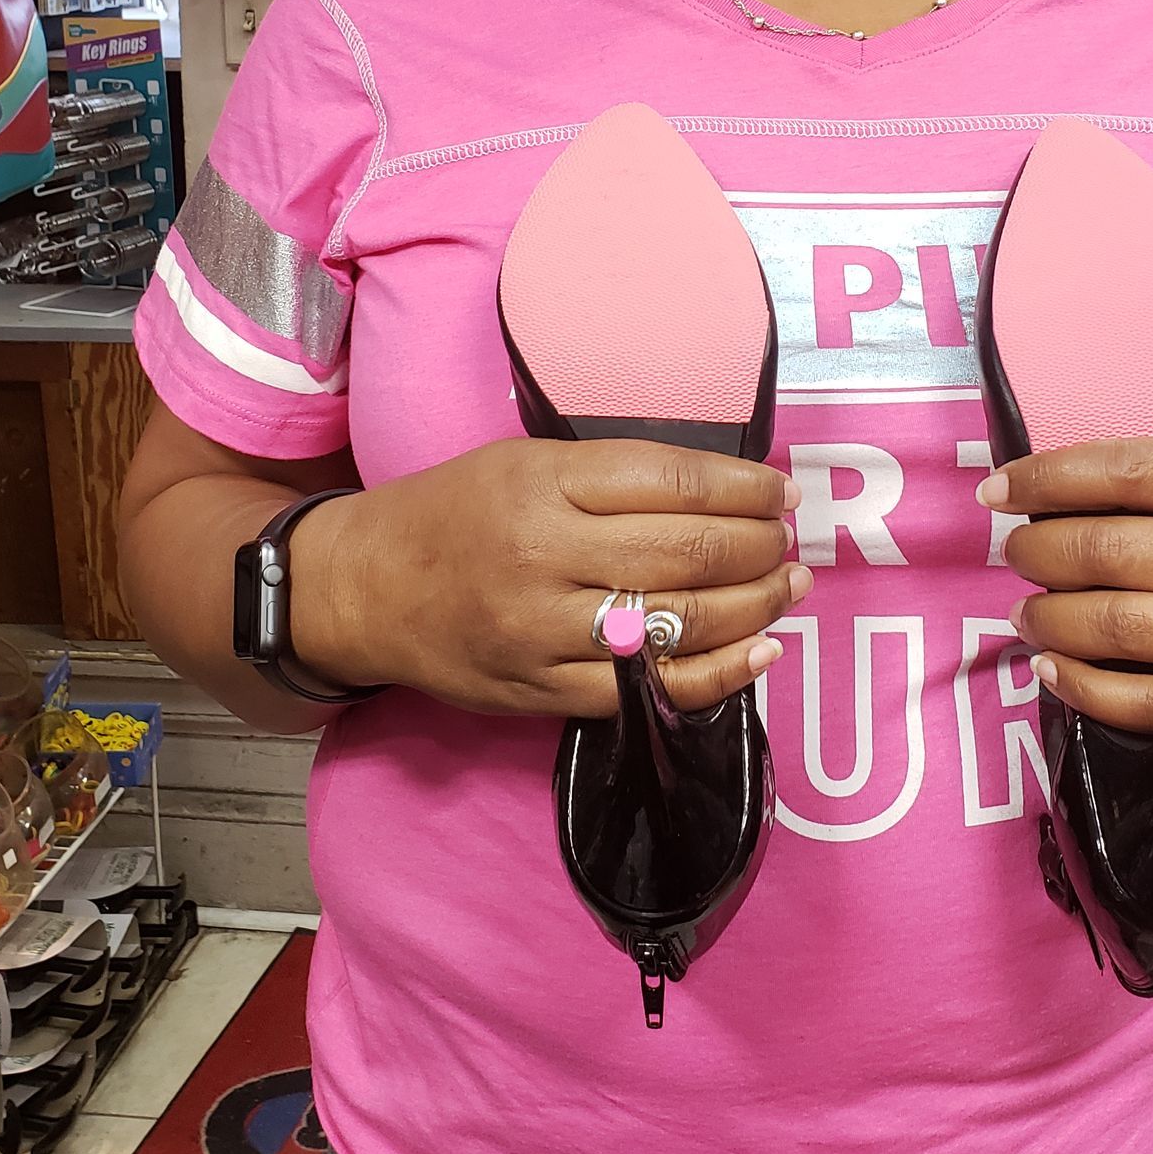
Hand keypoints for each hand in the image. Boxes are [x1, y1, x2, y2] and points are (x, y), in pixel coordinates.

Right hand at [296, 438, 804, 718]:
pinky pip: (649, 690)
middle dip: (758, 547)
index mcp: (543, 483)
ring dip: (753, 607)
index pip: (673, 481)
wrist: (364, 589)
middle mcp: (545, 555)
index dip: (744, 488)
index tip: (780, 490)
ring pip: (679, 624)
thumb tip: (726, 489)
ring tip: (786, 587)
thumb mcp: (524, 462)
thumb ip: (613, 476)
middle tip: (787, 541)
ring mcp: (544, 631)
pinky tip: (757, 652)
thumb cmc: (453, 514)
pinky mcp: (543, 691)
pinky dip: (716, 675)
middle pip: (687, 553)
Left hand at [982, 439, 1152, 745]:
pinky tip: (1053, 666)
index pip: (1129, 473)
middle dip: (1040, 553)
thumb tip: (1039, 497)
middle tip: (1017, 554)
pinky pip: (1141, 701)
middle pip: (1112, 552)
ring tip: (1027, 612)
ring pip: (1118, 626)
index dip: (1049, 480)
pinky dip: (1080, 685)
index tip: (999, 491)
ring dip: (1050, 619)